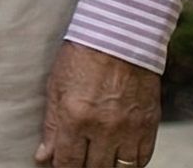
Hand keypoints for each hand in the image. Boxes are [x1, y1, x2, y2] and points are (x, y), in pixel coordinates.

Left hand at [34, 42, 158, 167]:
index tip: (61, 165)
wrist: (121, 36)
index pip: (68, 162)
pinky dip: (131, 163)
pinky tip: (120, 157)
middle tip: (80, 160)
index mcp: (76, 118)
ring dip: (108, 167)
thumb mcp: (57, 87)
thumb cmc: (83, 56)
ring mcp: (129, 128)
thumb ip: (51, 125)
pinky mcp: (149, 124)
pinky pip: (142, 159)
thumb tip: (43, 157)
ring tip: (99, 159)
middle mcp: (104, 128)